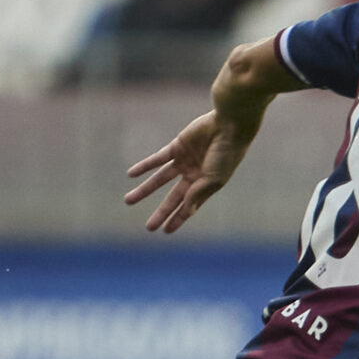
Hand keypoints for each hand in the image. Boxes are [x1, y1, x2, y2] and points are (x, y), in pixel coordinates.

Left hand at [125, 109, 254, 233]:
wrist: (229, 127)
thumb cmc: (227, 155)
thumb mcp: (213, 178)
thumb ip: (197, 193)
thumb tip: (185, 210)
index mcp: (207, 186)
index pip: (189, 207)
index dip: (178, 219)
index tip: (165, 231)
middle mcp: (194, 176)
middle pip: (173, 197)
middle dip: (162, 212)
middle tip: (149, 227)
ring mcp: (185, 161)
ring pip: (160, 179)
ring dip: (145, 190)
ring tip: (129, 200)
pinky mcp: (177, 146)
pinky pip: (157, 159)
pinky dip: (144, 166)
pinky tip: (131, 174)